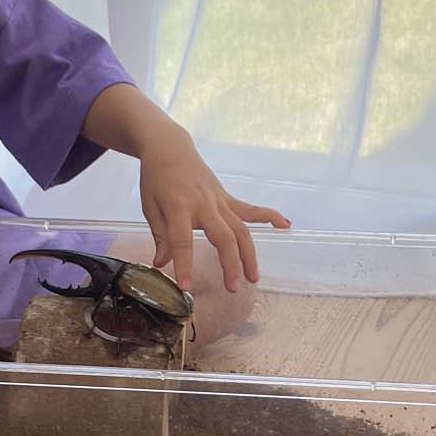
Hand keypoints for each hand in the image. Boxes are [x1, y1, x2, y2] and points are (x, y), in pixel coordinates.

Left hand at [138, 131, 290, 291]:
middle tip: (233, 288)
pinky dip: (269, 216)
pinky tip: (286, 226)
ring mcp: (219, 201)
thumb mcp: (150, 207)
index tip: (186, 286)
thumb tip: (162, 263)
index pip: (182, 241)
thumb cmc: (156, 178)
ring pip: (241, 229)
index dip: (184, 265)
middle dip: (230, 264)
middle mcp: (204, 204)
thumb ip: (160, 236)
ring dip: (249, 254)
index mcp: (179, 207)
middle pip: (223, 237)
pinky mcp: (228, 198)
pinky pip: (250, 209)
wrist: (170, 148)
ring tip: (253, 277)